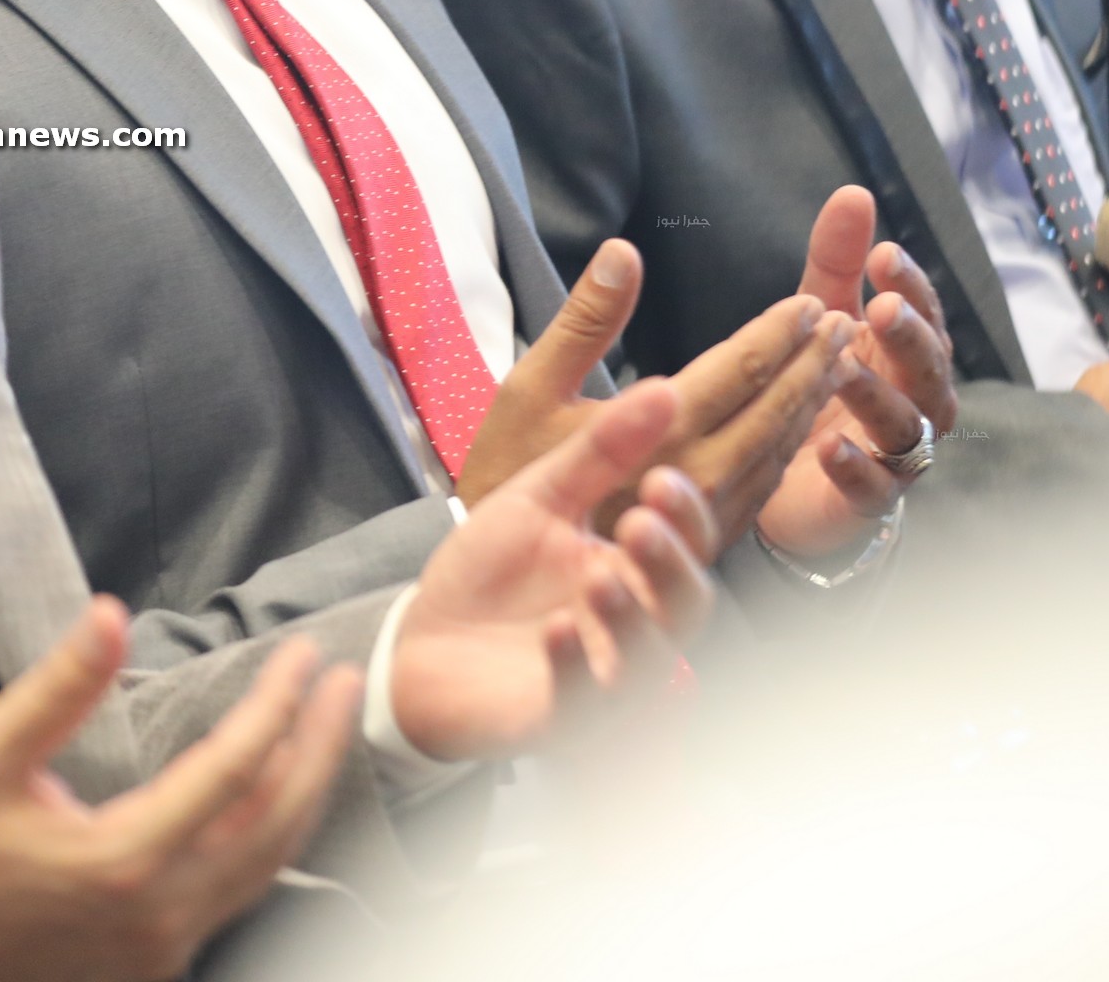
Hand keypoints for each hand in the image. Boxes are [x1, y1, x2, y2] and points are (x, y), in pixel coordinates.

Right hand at [0, 600, 360, 981]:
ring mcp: (162, 949)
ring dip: (302, 795)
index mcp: (122, 861)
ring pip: (266, 869)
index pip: (233, 767)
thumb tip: (110, 615)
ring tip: (322, 733)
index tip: (303, 654)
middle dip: (320, 747)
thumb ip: (55, 690)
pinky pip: (236, 898)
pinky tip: (269, 800)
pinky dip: (266, 841)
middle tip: (346, 686)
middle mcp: (160, 915)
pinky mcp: (153, 966)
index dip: (278, 703)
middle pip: (276, 823)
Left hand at [390, 378, 728, 761]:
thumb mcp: (538, 495)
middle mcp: (631, 625)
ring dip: (630, 620)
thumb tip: (664, 388)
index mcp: (632, 569)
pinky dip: (575, 666)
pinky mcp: (559, 719)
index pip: (688, 544)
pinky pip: (584, 702)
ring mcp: (600, 676)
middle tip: (640, 525)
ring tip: (599, 579)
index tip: (659, 479)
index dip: (685, 515)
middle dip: (670, 566)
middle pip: (685, 607)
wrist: (420, 638)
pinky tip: (556, 631)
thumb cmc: (490, 571)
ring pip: (648, 661)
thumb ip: (600, 451)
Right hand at [457, 240, 848, 554]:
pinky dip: (789, 448)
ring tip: (835, 362)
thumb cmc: (505, 472)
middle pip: (775, 409)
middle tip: (844, 320)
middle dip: (813, 361)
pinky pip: (762, 489)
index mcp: (654, 433)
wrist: (495, 581)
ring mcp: (701, 516)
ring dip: (812, 402)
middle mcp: (691, 477)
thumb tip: (623, 252)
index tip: (811, 301)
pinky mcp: (700, 541)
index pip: (740, 369)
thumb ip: (584, 320)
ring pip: (777, 451)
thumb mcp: (529, 389)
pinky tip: (798, 425)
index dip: (780, 331)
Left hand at [758, 187, 960, 557]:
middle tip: (883, 308)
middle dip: (910, 335)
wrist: (799, 479)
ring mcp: (898, 453)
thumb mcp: (824, 313)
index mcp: (908, 351)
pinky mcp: (869, 499)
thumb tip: (854, 191)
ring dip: (877, 395)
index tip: (883, 254)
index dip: (910, 285)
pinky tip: (828, 447)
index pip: (923, 312)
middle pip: (928, 367)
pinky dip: (854, 468)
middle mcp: (916, 400)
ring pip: (904, 424)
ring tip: (845, 369)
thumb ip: (838, 260)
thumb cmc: (824, 382)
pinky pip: (873, 488)